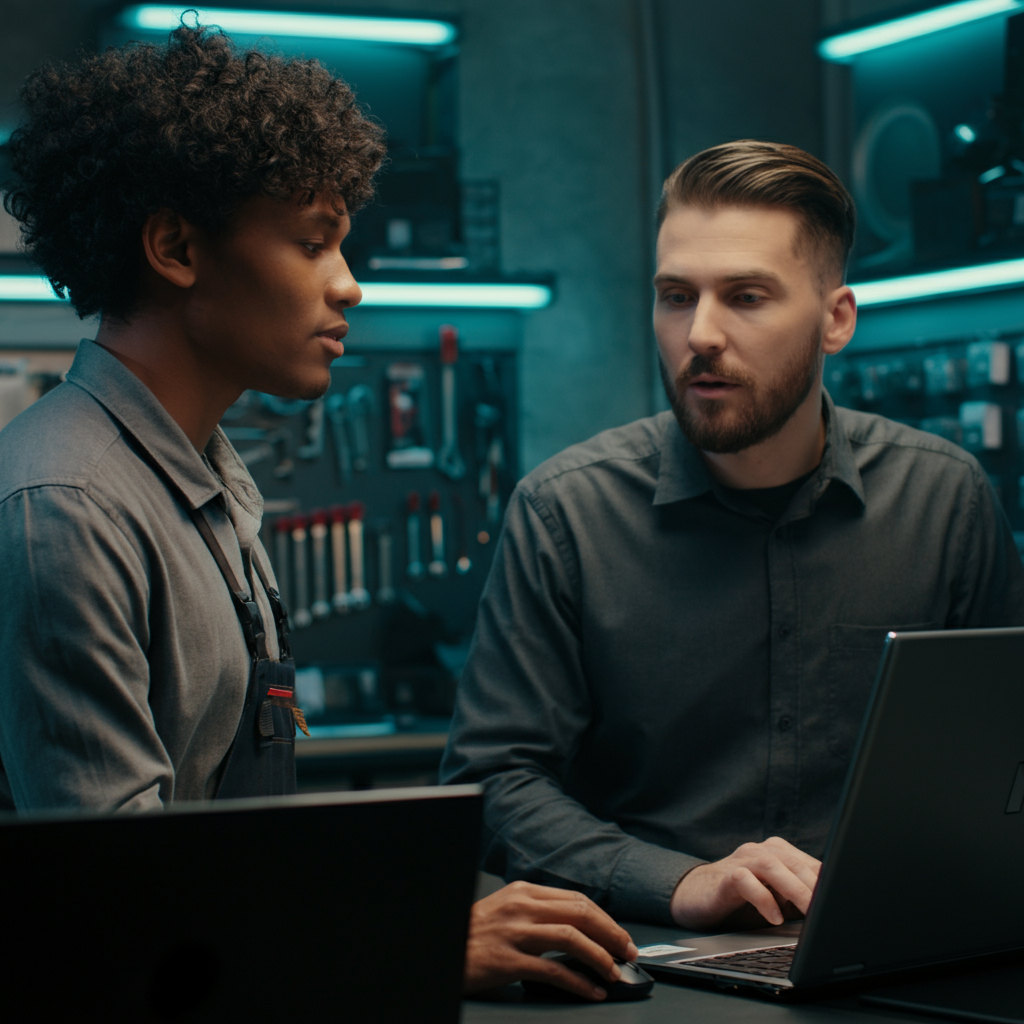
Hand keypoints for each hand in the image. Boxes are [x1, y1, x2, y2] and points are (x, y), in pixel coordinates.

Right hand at [463, 880, 638, 999]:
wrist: (445, 950)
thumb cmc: (475, 933)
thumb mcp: (507, 908)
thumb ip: (537, 910)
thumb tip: (579, 927)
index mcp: (524, 891)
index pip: (576, 899)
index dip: (604, 918)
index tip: (619, 935)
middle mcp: (521, 907)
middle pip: (579, 914)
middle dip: (611, 934)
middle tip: (627, 951)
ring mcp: (515, 933)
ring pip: (571, 939)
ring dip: (600, 956)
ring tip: (613, 971)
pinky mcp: (508, 961)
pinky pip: (552, 970)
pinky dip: (578, 982)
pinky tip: (591, 990)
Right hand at [670, 836, 820, 930]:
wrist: (696, 896)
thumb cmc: (741, 900)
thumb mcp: (775, 899)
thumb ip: (797, 898)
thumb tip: (828, 910)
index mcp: (777, 852)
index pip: (810, 864)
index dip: (828, 883)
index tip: (843, 903)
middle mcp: (760, 851)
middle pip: (794, 863)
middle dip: (815, 887)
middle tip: (830, 909)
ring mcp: (741, 860)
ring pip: (772, 867)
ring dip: (795, 890)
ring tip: (810, 912)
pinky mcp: (724, 876)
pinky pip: (746, 881)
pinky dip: (763, 899)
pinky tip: (774, 917)